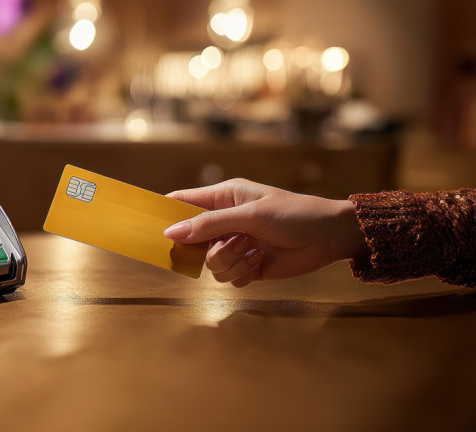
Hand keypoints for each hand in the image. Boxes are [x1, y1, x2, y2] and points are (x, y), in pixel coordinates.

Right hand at [163, 179, 366, 286]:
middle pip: (192, 241)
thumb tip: (171, 233)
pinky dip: (242, 273)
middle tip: (220, 246)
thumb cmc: (293, 214)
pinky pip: (228, 278)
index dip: (164, 215)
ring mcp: (235, 245)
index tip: (146, 228)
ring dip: (229, 262)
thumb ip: (209, 224)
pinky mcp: (247, 266)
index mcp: (222, 197)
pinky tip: (260, 261)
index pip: (182, 202)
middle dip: (204, 248)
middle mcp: (225, 222)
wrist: (329, 238)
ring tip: (252, 251)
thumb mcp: (249, 215)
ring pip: (210, 264)